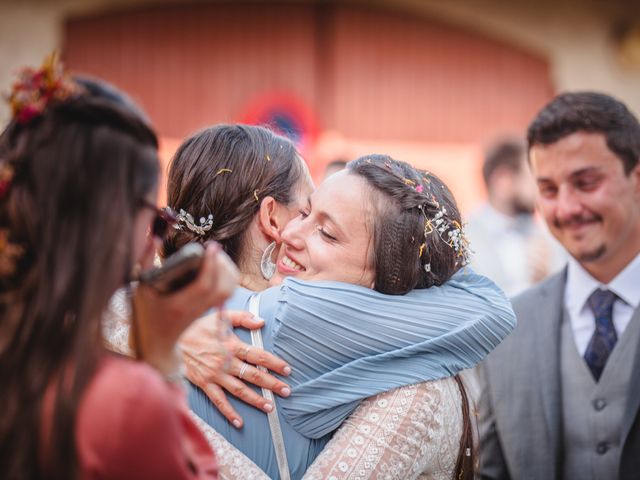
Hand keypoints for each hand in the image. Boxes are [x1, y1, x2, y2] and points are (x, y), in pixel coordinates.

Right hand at [132, 242, 238, 376]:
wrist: (157, 340)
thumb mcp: (140, 287)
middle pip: (222, 287)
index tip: (211, 246)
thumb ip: (145, 262)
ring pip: (229, 290)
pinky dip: (228, 276)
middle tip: (212, 248)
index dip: (211, 265)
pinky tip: (217, 265)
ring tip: (215, 255)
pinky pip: (228, 291)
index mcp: (179, 304)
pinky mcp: (211, 306)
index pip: (203, 285)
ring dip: (227, 269)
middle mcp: (197, 308)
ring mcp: (206, 309)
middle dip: (222, 264)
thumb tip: (154, 238)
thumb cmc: (146, 313)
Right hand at [181, 310, 291, 427]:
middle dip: (271, 383)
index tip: (287, 370)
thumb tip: (261, 322)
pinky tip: (239, 422)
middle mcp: (225, 362)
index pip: (258, 355)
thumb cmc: (198, 326)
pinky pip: (218, 401)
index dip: (274, 363)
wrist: (171, 339)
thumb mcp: (220, 317)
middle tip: (287, 391)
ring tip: (270, 407)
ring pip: (239, 390)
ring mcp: (215, 375)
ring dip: (255, 399)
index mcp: (231, 345)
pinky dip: (229, 412)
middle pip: (253, 374)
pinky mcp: (204, 384)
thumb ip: (242, 317)